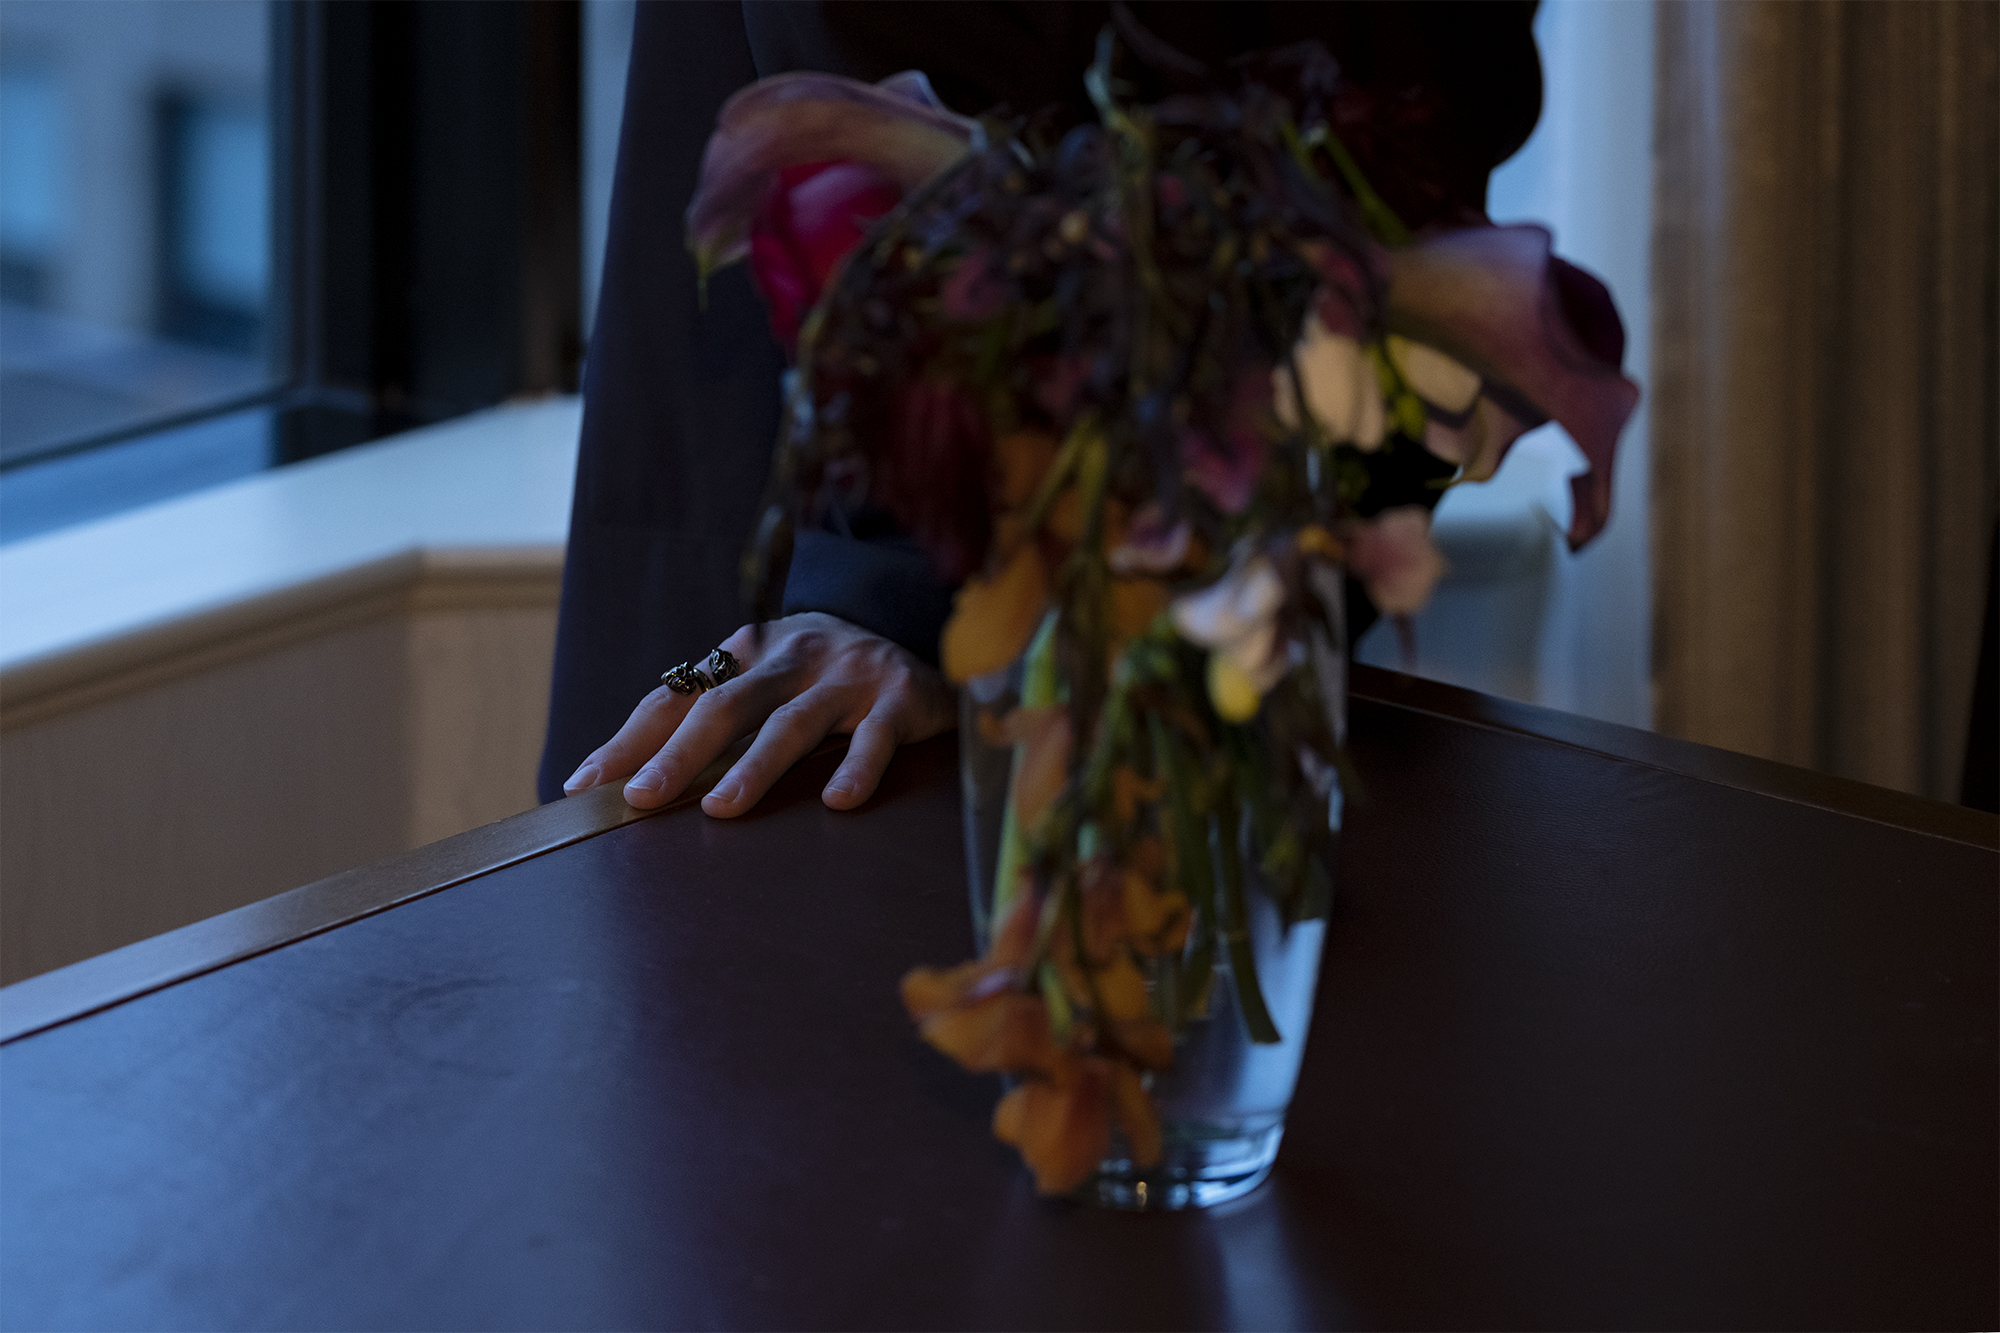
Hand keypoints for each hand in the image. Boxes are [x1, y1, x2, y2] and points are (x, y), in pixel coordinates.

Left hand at [562, 613, 956, 817]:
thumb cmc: (821, 674)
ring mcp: (847, 676)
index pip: (679, 697)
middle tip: (641, 797)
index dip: (630, 740)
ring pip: (793, 722)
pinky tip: (838, 802)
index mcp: (747, 652)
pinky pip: (875, 737)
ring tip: (721, 808)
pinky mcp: (900, 697)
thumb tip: (631, 776)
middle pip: (727, 706)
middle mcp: (792, 657)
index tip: (585, 784)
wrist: (918, 631)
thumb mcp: (764, 679)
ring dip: (754, 766)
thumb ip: (712, 716)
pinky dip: (857, 767)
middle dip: (679, 754)